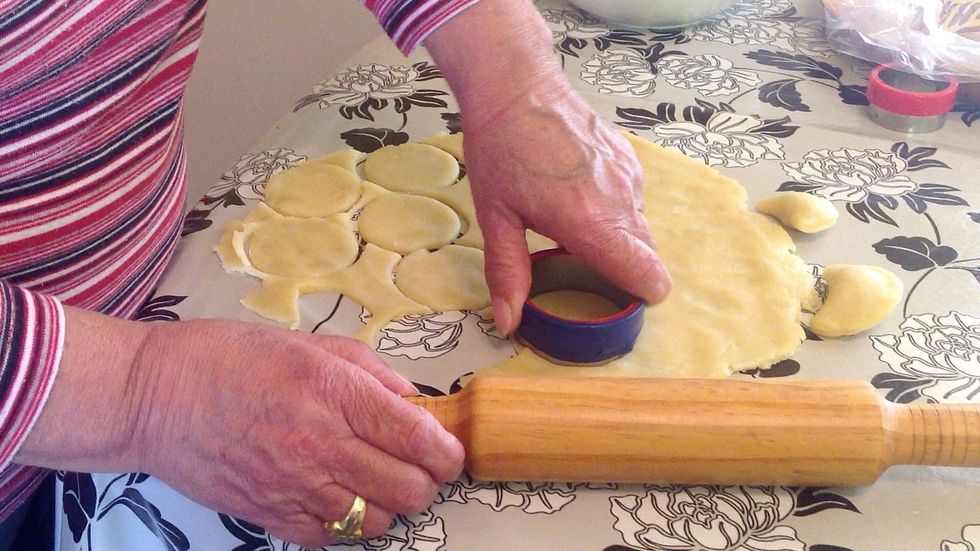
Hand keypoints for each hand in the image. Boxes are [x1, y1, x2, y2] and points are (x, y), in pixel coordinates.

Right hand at [127, 320, 461, 545]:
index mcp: (335, 393)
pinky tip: (335, 497)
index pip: (419, 438)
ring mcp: (293, 486)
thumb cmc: (230, 358)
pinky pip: (330, 538)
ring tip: (374, 481)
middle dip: (426, 481)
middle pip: (409, 490)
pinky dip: (344, 524)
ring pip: (376, 521)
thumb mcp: (309, 344)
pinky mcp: (268, 515)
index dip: (448, 452)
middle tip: (416, 466)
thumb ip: (370, 371)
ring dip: (387, 504)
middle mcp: (321, 445)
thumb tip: (412, 399)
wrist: (153, 396)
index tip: (449, 451)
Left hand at [425, 0, 671, 334]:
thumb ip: (507, 273)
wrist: (517, 87)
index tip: (617, 300)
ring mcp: (629, 176)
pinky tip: (579, 193)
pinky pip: (633, 199)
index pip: (647, 275)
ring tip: (574, 224)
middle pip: (648, 256)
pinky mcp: (629, 159)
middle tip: (584, 266)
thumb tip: (508, 323)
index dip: (641, 295)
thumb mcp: (495, 218)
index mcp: (589, 222)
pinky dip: (615, 208)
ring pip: (640, 227)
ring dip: (618, 237)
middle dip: (626, 270)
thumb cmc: (500, 150)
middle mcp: (619, 201)